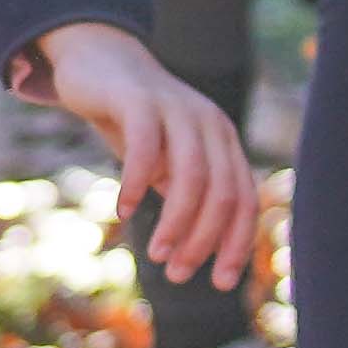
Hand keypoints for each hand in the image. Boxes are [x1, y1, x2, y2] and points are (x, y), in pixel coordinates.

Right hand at [37, 20, 266, 292]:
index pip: (245, 200)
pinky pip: (145, 147)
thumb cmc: (138, 125)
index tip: (222, 283)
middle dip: (204, 240)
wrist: (102, 64)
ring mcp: (178, 109)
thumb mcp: (168, 165)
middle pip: (223, 193)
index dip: (238, 244)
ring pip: (192, 175)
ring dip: (177, 222)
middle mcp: (210, 124)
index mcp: (224, 142)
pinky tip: (122, 210)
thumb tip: (195, 254)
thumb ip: (186, 199)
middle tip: (178, 273)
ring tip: (158, 253)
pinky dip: (136, 182)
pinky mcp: (140, 101)